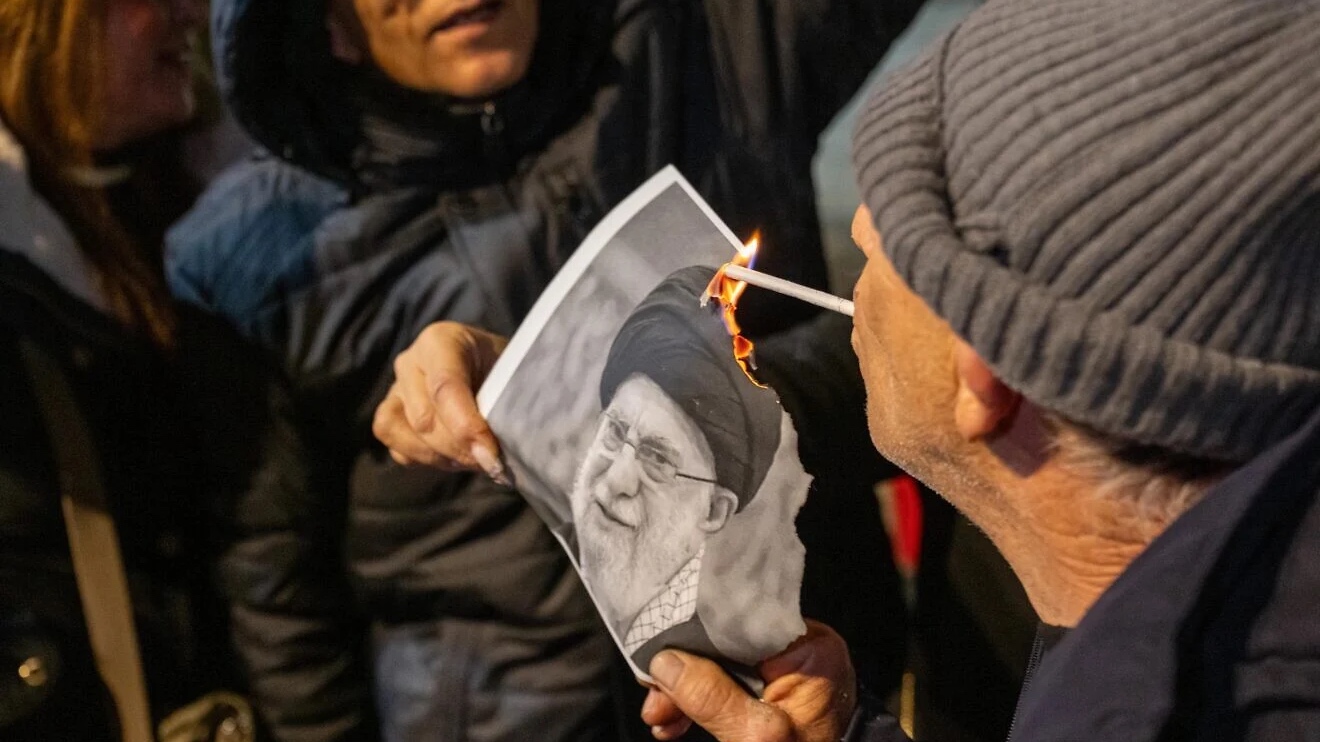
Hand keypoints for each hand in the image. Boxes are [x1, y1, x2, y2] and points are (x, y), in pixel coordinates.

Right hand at [372, 322, 509, 481]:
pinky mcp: (391, 418)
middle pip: (423, 418)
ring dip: (443, 458)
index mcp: (440, 341)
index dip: (467, 427)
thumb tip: (494, 450)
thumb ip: (503, 401)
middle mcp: (410, 363)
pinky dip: (430, 462)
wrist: (496, 372)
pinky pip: (399, 450)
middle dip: (460, 449)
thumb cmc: (506, 370)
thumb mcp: (511, 374)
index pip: (445, 387)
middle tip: (493, 463)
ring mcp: (395, 391)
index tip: (492, 456)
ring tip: (476, 460)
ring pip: (401, 435)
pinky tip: (458, 459)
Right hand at [640, 621, 856, 741]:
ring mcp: (786, 674)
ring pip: (719, 668)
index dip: (694, 637)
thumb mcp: (755, 736)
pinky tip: (674, 721)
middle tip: (654, 695)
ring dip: (684, 692)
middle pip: (724, 645)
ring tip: (659, 715)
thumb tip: (665, 662)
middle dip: (684, 672)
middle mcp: (801, 652)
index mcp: (811, 650)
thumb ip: (712, 698)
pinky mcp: (771, 694)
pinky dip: (700, 704)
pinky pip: (726, 686)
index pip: (741, 622)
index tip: (660, 657)